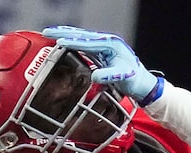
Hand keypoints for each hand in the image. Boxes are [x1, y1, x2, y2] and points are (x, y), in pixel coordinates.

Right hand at [42, 26, 161, 103]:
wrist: (143, 83)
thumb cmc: (135, 80)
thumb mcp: (123, 77)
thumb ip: (109, 76)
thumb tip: (94, 76)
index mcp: (112, 44)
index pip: (88, 42)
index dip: (73, 42)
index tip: (59, 42)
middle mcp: (107, 42)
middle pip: (82, 35)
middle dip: (64, 33)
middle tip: (47, 32)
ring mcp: (104, 46)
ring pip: (81, 37)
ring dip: (66, 35)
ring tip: (50, 33)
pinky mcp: (101, 51)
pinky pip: (83, 44)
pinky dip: (72, 42)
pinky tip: (63, 42)